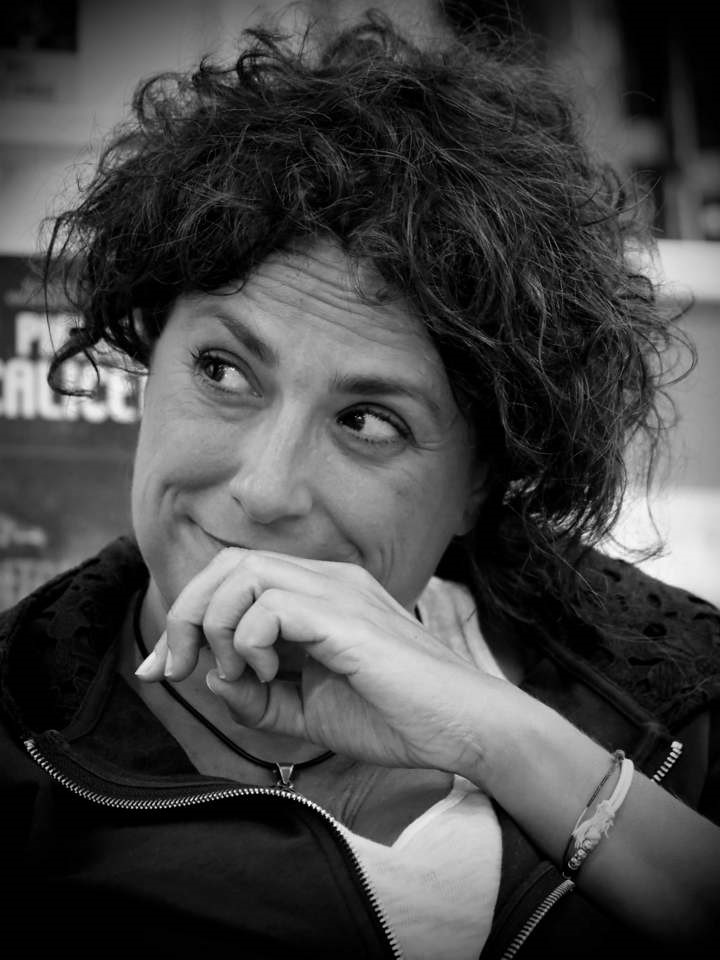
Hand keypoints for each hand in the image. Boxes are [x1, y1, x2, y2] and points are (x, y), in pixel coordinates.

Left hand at [136, 548, 505, 776]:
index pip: (236, 577)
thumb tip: (212, 675)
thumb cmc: (394, 717)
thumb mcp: (306, 712)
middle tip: (172, 668)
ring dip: (215, 624)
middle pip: (229, 563)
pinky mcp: (346, 617)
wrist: (461, 728)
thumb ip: (256, 696)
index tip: (163, 667)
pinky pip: (273, 605)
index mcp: (319, 594)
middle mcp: (326, 580)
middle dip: (186, 614)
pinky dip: (248, 639)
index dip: (189, 615)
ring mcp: (339, 592)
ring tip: (232, 671)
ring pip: (244, 572)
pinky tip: (267, 670)